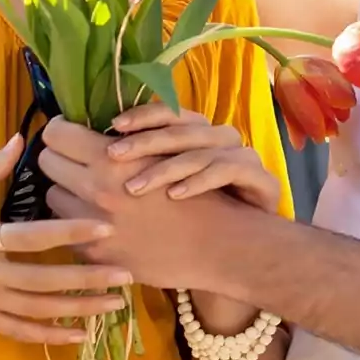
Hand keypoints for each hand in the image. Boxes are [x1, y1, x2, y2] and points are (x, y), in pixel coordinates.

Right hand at [0, 135, 133, 345]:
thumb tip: (20, 137)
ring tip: (114, 304)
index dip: (70, 231)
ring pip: (37, 310)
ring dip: (78, 309)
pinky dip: (50, 335)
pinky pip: (19, 331)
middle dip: (88, 278)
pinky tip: (79, 335)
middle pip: (43, 279)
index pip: (32, 236)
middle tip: (127, 273)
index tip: (105, 227)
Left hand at [40, 117, 247, 293]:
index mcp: (111, 158)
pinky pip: (66, 228)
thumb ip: (125, 139)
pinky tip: (97, 219)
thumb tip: (89, 125)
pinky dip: (76, 221)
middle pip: (46, 162)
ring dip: (66, 190)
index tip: (72, 132)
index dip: (62, 130)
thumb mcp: (164, 152)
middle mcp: (95, 189)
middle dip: (60, 158)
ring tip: (87, 190)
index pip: (56, 133)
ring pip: (52, 195)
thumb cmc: (196, 191)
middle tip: (76, 159)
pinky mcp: (94, 254)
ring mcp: (91, 225)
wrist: (218, 245)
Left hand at [106, 103, 281, 214]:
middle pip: (181, 129)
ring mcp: (243, 157)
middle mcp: (222, 139)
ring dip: (166, 167)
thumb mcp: (171, 186)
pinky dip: (199, 181)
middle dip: (144, 140)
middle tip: (113, 156)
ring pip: (200, 151)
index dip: (142, 115)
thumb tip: (98, 154)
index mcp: (201, 134)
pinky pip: (227, 171)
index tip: (114, 126)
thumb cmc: (201, 217)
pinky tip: (175, 196)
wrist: (249, 248)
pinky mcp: (262, 179)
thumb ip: (144, 166)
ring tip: (134, 187)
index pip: (170, 112)